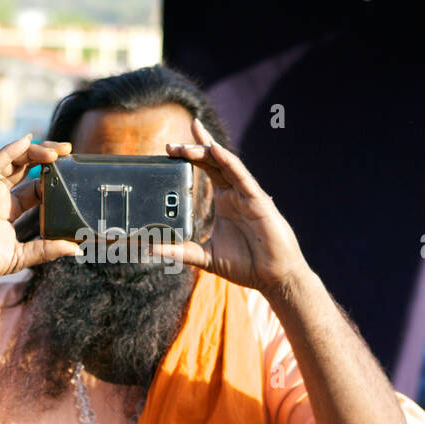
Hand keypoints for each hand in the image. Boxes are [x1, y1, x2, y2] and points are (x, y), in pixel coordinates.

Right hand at [0, 134, 81, 291]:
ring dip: (34, 151)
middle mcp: (2, 196)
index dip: (53, 177)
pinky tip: (26, 142)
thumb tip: (75, 248)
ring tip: (56, 150)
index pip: (37, 187)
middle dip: (48, 157)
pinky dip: (10, 151)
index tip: (72, 171)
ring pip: (14, 161)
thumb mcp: (20, 257)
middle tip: (69, 151)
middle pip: (28, 167)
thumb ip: (45, 250)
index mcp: (12, 210)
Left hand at [154, 119, 307, 293]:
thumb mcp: (205, 257)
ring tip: (185, 146)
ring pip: (224, 164)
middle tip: (170, 146)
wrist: (273, 277)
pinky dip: (228, 161)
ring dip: (205, 151)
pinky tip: (215, 150)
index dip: (190, 155)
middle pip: (213, 161)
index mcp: (224, 200)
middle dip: (193, 149)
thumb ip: (180, 251)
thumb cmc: (246, 265)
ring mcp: (247, 194)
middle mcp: (235, 193)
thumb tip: (151, 249)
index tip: (169, 148)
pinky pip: (241, 176)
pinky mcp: (258, 200)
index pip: (206, 169)